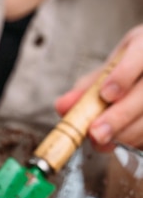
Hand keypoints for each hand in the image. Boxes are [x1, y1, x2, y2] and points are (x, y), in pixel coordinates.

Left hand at [54, 25, 142, 150]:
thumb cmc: (138, 61)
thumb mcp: (116, 63)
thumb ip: (90, 85)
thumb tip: (63, 106)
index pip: (140, 55)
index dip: (123, 76)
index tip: (106, 94)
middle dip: (120, 117)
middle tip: (95, 134)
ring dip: (127, 134)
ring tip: (103, 141)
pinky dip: (137, 141)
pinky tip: (122, 141)